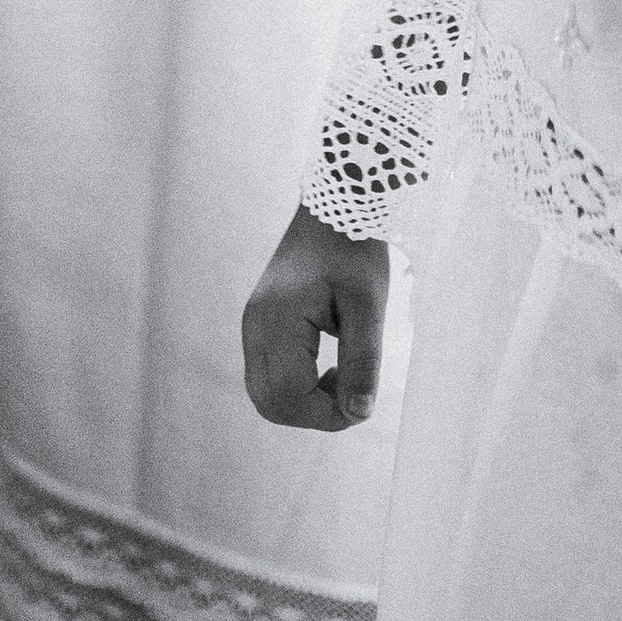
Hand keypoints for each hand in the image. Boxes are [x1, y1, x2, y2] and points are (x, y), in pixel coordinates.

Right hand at [243, 206, 388, 429]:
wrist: (336, 204)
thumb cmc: (354, 249)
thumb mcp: (369, 305)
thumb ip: (362, 362)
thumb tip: (357, 414)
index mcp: (277, 320)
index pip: (288, 397)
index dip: (327, 416)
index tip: (362, 404)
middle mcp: (255, 324)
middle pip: (269, 402)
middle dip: (312, 413)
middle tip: (351, 394)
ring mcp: (253, 323)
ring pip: (264, 392)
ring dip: (302, 401)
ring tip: (339, 378)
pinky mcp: (260, 322)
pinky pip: (266, 373)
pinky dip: (294, 385)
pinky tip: (325, 368)